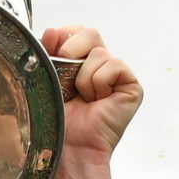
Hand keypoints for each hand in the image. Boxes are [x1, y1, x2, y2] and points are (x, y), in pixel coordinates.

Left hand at [45, 26, 140, 155]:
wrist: (69, 148)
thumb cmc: (56, 119)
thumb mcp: (47, 79)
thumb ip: (49, 52)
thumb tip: (53, 30)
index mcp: (80, 62)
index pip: (75, 31)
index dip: (63, 38)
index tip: (52, 56)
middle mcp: (101, 65)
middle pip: (90, 33)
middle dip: (71, 52)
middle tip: (66, 81)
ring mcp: (118, 75)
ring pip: (99, 51)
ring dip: (83, 78)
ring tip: (85, 100)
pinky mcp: (131, 85)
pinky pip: (114, 65)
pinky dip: (100, 83)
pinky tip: (99, 102)